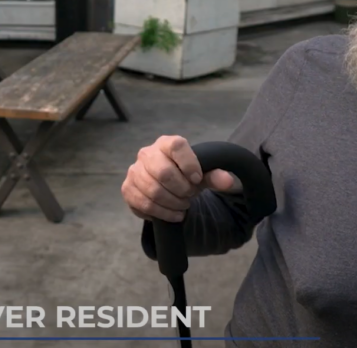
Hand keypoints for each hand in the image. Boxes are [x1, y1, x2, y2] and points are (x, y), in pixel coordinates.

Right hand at [122, 135, 241, 221]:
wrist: (168, 186)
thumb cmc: (186, 175)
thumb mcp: (202, 174)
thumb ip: (216, 176)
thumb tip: (228, 182)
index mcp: (166, 143)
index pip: (177, 146)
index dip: (189, 164)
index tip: (197, 179)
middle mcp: (147, 153)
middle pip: (163, 172)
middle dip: (181, 189)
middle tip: (189, 195)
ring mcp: (134, 171)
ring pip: (153, 191)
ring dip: (173, 203)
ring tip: (183, 205)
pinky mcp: (127, 189)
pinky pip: (143, 204)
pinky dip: (162, 213)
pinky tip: (172, 214)